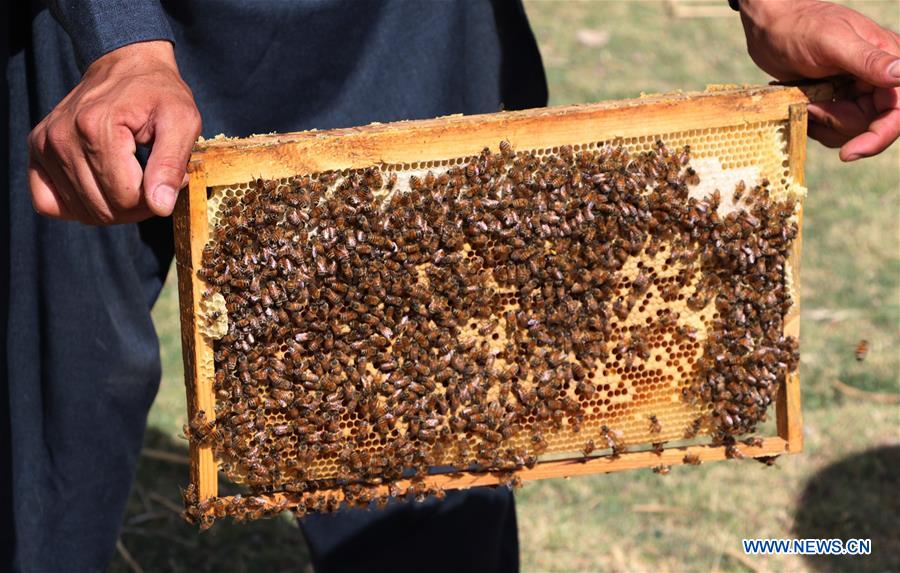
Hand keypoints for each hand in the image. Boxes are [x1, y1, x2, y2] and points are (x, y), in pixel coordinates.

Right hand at [28, 41, 201, 223]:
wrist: (126, 66)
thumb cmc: (158, 93)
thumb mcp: (182, 121)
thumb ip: (172, 164)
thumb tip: (160, 206)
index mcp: (96, 127)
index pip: (125, 198)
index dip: (155, 199)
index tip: (170, 178)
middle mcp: (63, 137)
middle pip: (103, 209)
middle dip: (137, 206)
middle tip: (154, 182)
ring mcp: (45, 145)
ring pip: (82, 211)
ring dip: (114, 206)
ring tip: (133, 179)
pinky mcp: (38, 151)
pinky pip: (49, 203)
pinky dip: (78, 207)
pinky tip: (101, 189)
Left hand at [739, 0, 899, 160]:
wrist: (769, 27)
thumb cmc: (800, 26)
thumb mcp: (833, 41)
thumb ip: (868, 60)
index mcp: (889, 60)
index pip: (898, 111)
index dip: (879, 136)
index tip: (850, 153)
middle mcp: (878, 79)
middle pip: (873, 125)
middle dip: (839, 123)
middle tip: (812, 105)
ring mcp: (856, 91)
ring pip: (851, 130)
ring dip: (825, 124)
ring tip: (806, 100)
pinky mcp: (836, 100)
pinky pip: (833, 128)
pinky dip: (816, 124)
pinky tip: (802, 106)